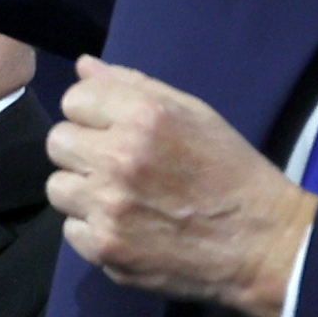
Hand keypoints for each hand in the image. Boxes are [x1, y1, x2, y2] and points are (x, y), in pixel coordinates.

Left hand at [49, 57, 315, 316]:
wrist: (260, 241)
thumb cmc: (230, 169)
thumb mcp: (195, 114)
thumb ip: (134, 87)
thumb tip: (83, 68)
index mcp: (143, 116)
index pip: (74, 99)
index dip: (95, 113)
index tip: (117, 129)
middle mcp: (118, 157)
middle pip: (57, 141)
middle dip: (83, 149)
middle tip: (116, 164)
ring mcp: (107, 207)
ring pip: (57, 187)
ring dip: (84, 190)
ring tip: (121, 197)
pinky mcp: (104, 248)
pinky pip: (71, 229)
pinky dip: (94, 228)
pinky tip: (128, 227)